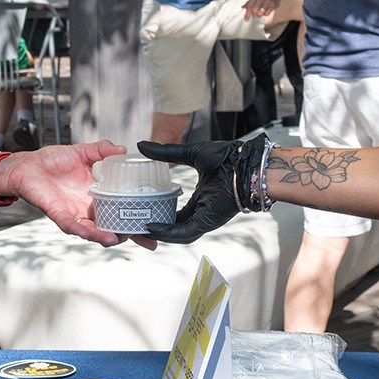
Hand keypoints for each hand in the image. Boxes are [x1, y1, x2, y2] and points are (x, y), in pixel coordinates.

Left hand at [0, 140, 151, 248]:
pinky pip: (70, 225)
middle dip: (128, 235)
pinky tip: (89, 233)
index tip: (156, 224)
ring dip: (105, 236)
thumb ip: (102, 150)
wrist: (26, 165)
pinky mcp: (57, 213)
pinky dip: (80, 230)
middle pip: (112, 227)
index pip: (120, 210)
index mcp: (96, 195)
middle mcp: (87, 208)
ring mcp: (73, 213)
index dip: (136, 218)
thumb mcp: (82, 152)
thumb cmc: (51, 161)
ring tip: (118, 239)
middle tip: (146, 240)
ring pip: (92, 231)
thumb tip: (122, 149)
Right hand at [134, 136, 266, 243]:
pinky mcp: (207, 222)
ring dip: (157, 233)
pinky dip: (168, 232)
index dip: (156, 214)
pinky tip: (152, 226)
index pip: (173, 213)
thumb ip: (166, 153)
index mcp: (198, 199)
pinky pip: (184, 232)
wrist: (246, 163)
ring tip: (138, 229)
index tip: (138, 210)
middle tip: (132, 224)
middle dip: (152, 228)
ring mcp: (204, 219)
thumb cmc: (228, 157)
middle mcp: (200, 212)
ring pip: (176, 234)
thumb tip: (143, 145)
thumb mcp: (189, 154)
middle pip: (172, 227)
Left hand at [243, 0, 280, 18]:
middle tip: (256, 14)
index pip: (249, 6)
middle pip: (255, 10)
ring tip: (261, 12)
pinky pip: (267, 14)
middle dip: (254, 14)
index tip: (246, 20)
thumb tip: (242, 7)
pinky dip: (266, 14)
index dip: (247, 14)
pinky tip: (267, 10)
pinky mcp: (273, 5)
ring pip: (261, 13)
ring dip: (260, 14)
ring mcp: (268, 1)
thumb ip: (249, 2)